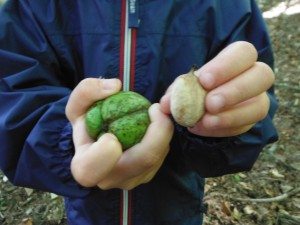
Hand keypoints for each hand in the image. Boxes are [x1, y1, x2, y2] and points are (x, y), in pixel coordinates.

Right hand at [66, 78, 173, 189]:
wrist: (98, 139)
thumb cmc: (87, 123)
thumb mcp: (78, 104)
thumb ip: (88, 91)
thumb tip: (115, 87)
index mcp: (85, 167)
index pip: (91, 170)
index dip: (104, 153)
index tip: (111, 133)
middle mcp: (109, 179)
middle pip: (142, 162)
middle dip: (157, 132)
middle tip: (156, 107)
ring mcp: (131, 180)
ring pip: (156, 157)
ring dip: (162, 131)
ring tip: (154, 112)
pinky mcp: (147, 174)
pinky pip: (161, 155)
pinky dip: (163, 136)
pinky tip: (155, 123)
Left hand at [160, 41, 274, 136]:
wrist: (200, 105)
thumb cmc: (193, 87)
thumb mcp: (184, 85)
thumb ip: (176, 91)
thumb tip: (165, 105)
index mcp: (237, 59)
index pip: (243, 52)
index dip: (226, 65)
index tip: (204, 81)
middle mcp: (253, 77)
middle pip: (263, 75)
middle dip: (235, 90)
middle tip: (210, 104)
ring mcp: (256, 100)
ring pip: (259, 106)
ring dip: (231, 116)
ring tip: (206, 121)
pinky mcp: (250, 121)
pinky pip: (245, 127)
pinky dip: (223, 129)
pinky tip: (203, 128)